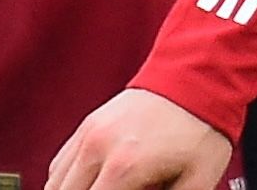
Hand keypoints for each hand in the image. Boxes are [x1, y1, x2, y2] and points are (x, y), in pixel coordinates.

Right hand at [46, 89, 230, 189]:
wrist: (199, 77)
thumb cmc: (201, 126)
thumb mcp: (199, 179)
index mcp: (124, 166)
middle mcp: (98, 147)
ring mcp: (89, 132)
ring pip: (55, 181)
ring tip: (104, 188)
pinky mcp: (89, 123)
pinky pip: (60, 162)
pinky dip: (67, 178)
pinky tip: (91, 183)